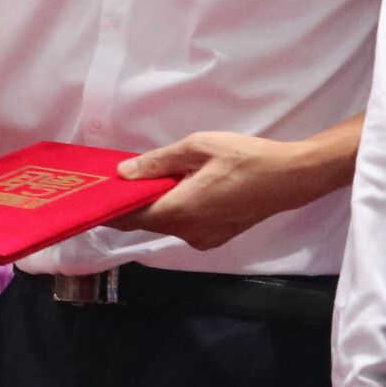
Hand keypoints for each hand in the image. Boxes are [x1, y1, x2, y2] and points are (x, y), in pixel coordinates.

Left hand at [111, 132, 331, 249]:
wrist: (290, 178)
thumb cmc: (245, 158)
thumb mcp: (197, 147)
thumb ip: (158, 162)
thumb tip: (124, 173)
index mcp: (179, 211)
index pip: (130, 218)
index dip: (110, 208)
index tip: (95, 195)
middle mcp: (188, 232)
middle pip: (147, 221)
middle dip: (133, 202)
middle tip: (123, 177)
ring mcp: (204, 239)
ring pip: (167, 223)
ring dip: (157, 204)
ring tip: (154, 178)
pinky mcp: (217, 237)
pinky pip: (185, 225)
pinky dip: (176, 209)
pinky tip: (182, 188)